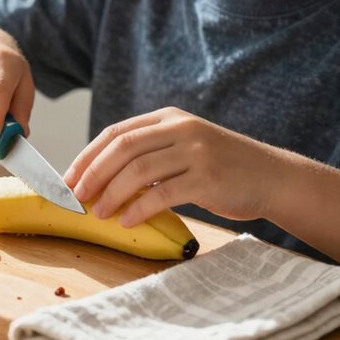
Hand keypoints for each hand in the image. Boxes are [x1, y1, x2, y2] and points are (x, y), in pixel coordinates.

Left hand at [64, 107, 284, 225]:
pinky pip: (163, 193)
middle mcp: (180, 129)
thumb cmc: (220, 168)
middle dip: (93, 174)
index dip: (87, 156)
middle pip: (122, 148)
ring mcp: (196, 152)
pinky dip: (140, 208)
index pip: (116, 133)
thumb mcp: (184, 147)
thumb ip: (149, 154)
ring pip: (139, 170)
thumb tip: (99, 180)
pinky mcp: (208, 178)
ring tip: (98, 213)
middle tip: (75, 197)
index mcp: (168, 118)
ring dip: (112, 193)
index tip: (67, 179)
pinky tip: (127, 221)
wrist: (272, 177)